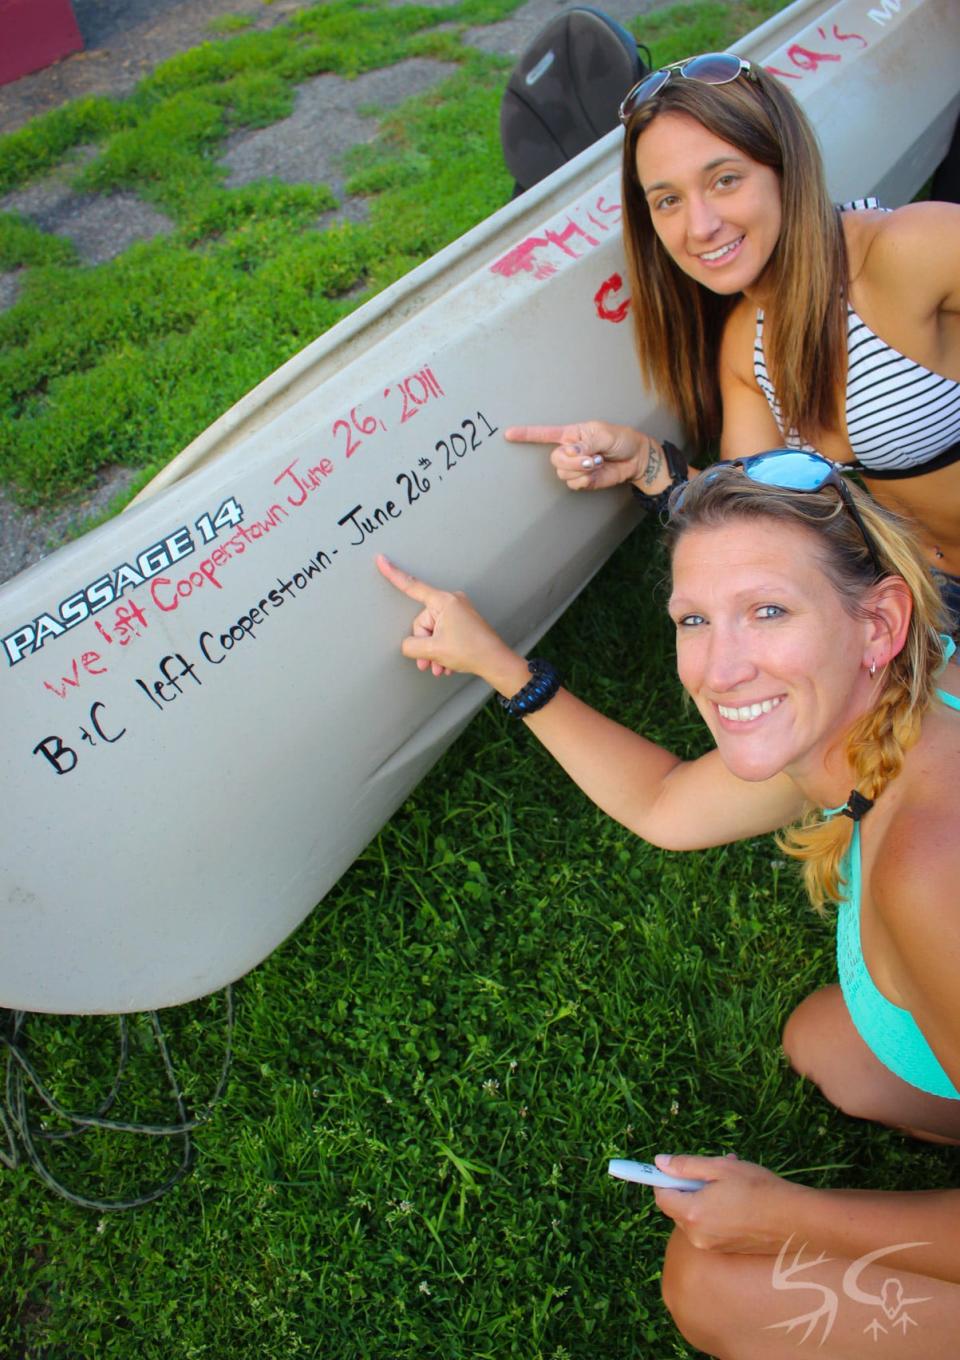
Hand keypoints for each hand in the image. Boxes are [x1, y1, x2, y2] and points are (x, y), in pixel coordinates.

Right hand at [376, 554, 521, 684]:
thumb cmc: (472, 651)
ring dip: (433, 652)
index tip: (381, 560)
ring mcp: (458, 612)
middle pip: (422, 623)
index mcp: (444, 602)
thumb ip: (412, 646)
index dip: (394, 574)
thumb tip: (409, 645)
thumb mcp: (434, 650)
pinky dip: (442, 651)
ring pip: (432, 632)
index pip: (413, 587)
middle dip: (424, 645)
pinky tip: (447, 665)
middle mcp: (451, 602)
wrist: (496, 662)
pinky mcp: (462, 622)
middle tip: (430, 662)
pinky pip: (443, 634)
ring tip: (440, 667)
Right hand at [504, 421, 663, 492]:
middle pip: (555, 459)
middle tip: (592, 457)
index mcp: (571, 434)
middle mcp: (569, 450)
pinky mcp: (582, 480)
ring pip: (563, 473)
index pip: (544, 434)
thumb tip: (570, 451)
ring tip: (598, 462)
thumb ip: (585, 443)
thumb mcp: (604, 434)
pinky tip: (596, 473)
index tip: (508, 434)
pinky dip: (586, 480)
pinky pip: (574, 484)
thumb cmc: (620, 440)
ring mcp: (575, 467)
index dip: (526, 435)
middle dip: (572, 461)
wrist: (635, 458)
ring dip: (582, 470)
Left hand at [652, 1153, 806, 1254]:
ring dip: (704, 1197)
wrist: (794, 1220)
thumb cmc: (758, 1189)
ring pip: (695, 1216)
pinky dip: (716, 1211)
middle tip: (712, 1169)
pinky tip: (739, 1198)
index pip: (661, 1196)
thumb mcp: (720, 1168)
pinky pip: (710, 1227)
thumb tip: (659, 1162)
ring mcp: (712, 1246)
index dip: (664, 1179)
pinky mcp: (726, 1250)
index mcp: (692, 1213)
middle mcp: (697, 1235)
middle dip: (689, 1187)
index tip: (673, 1167)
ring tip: (730, 1179)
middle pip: (678, 1207)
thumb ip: (686, 1165)